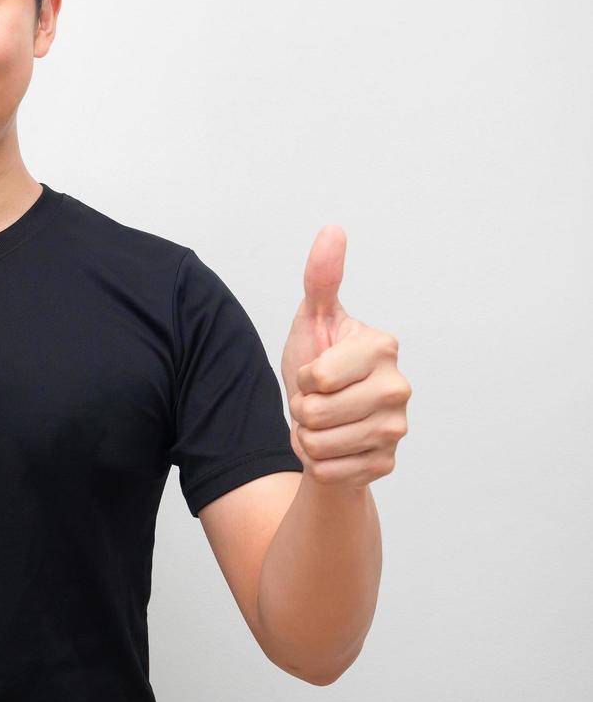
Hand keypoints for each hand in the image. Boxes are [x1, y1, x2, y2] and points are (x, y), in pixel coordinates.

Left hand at [280, 225, 412, 488]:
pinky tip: (333, 447)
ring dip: (307, 436)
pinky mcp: (387, 463)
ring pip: (319, 444)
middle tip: (317, 399)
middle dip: (302, 409)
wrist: (323, 423)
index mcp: (382, 347)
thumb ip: (321, 278)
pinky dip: (318, 463)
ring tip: (323, 422)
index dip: (302, 377)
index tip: (317, 370)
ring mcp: (398, 428)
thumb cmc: (319, 364)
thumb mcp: (313, 320)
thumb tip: (332, 230)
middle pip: (315, 413)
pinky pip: (328, 471)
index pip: (315, 376)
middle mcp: (399, 387)